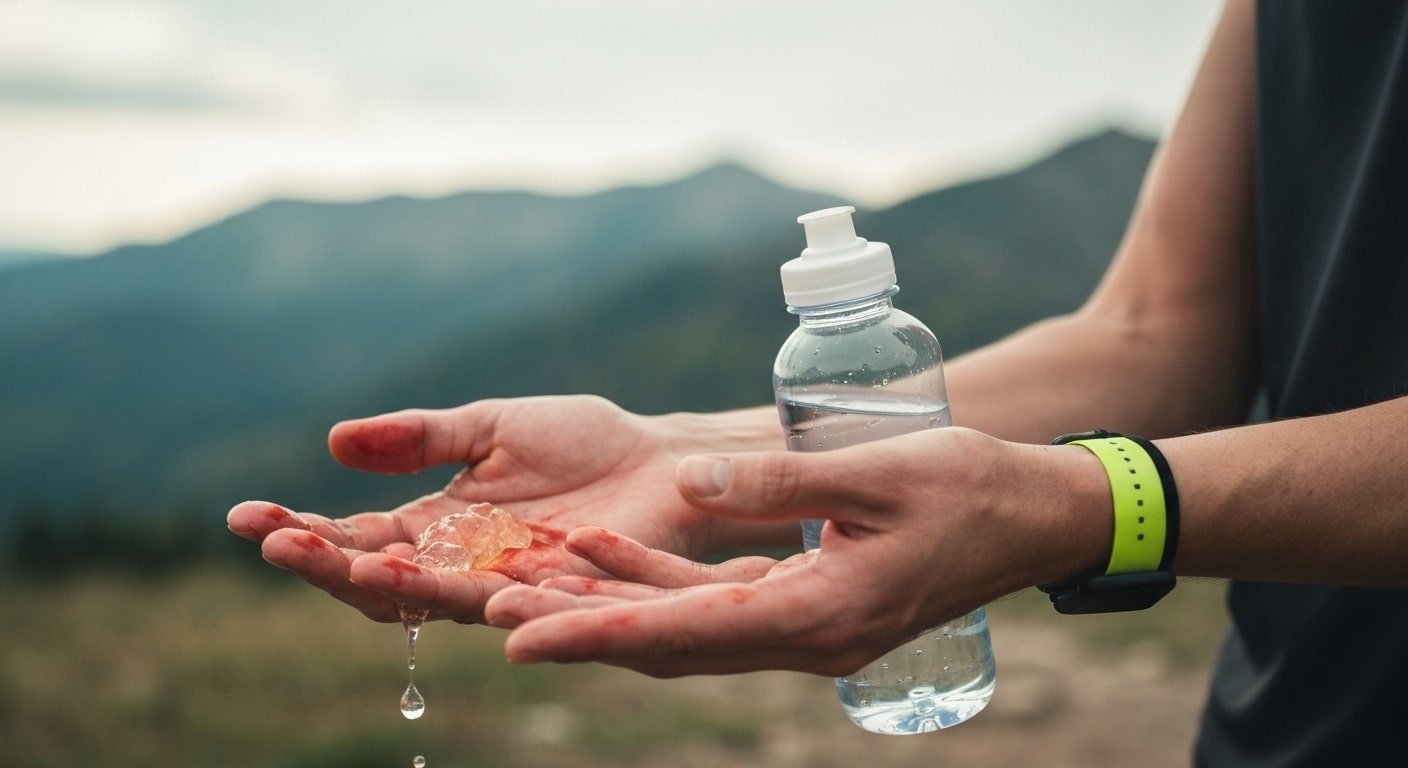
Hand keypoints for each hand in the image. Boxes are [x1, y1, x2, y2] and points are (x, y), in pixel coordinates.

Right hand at [226, 395, 782, 623]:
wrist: (664, 462)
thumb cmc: (582, 443)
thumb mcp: (490, 426)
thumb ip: (419, 438)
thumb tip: (333, 443)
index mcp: (439, 524)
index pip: (357, 536)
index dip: (302, 529)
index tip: (242, 515)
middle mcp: (462, 564)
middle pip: (378, 577)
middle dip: (322, 562)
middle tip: (270, 542)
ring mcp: (507, 583)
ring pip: (430, 598)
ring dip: (378, 584)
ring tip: (336, 562)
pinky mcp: (557, 591)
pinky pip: (502, 601)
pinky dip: (458, 594)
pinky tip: (419, 580)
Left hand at [483, 428, 1106, 676]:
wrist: (1036, 516)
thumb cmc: (970, 487)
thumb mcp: (879, 471)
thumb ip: (781, 481)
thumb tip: (691, 484)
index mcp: (822, 614)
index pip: (686, 634)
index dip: (597, 635)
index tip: (520, 638)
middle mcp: (805, 636)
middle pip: (670, 643)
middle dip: (581, 628)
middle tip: (493, 614)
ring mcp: (806, 625)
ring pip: (684, 626)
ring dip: (609, 605)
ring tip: (526, 581)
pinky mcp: (807, 602)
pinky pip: (715, 600)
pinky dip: (658, 578)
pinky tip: (604, 549)